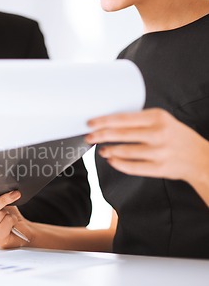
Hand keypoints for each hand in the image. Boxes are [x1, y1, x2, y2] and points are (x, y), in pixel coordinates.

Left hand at [86, 108, 208, 182]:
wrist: (201, 158)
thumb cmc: (177, 137)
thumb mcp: (163, 121)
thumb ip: (140, 121)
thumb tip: (109, 123)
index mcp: (158, 117)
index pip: (123, 118)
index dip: (103, 121)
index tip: (90, 123)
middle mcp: (159, 133)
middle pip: (120, 133)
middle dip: (100, 135)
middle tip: (89, 136)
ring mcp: (159, 152)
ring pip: (124, 151)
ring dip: (108, 150)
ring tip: (102, 149)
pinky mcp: (159, 168)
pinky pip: (132, 167)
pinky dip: (118, 163)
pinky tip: (112, 160)